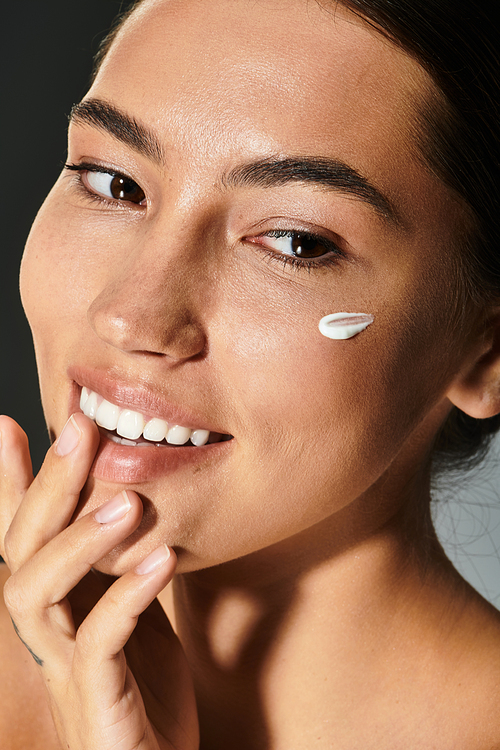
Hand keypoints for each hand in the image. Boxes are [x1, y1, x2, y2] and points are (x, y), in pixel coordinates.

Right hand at [0, 413, 198, 749]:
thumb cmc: (145, 689)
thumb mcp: (134, 612)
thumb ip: (122, 565)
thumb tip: (130, 502)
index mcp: (58, 604)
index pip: (21, 534)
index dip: (9, 482)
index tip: (8, 424)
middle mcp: (47, 631)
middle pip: (21, 550)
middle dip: (44, 486)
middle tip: (78, 428)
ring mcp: (65, 667)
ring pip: (37, 594)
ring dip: (77, 542)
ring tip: (125, 501)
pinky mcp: (96, 700)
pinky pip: (100, 643)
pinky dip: (126, 597)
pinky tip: (162, 559)